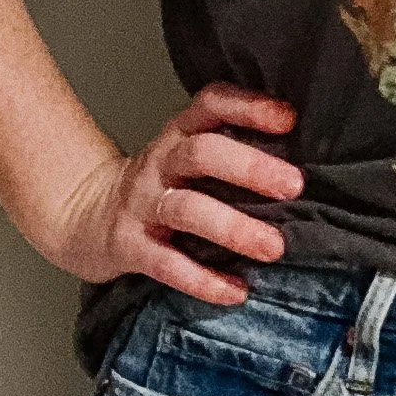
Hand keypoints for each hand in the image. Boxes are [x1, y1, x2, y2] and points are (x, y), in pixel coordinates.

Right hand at [39, 82, 302, 303]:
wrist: (85, 215)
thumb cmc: (161, 183)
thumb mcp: (188, 154)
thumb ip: (234, 148)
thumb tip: (311, 159)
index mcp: (181, 132)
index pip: (212, 105)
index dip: (249, 107)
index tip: (289, 119)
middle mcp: (161, 161)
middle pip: (202, 154)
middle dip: (250, 168)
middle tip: (294, 186)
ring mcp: (142, 203)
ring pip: (187, 209)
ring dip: (233, 228)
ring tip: (273, 247)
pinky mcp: (128, 246)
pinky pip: (166, 263)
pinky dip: (202, 280)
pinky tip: (235, 291)